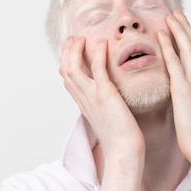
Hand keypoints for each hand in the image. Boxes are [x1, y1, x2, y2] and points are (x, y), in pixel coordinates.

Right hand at [59, 36, 144, 159]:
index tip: (72, 50)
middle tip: (73, 38)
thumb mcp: (108, 120)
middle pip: (65, 71)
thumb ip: (105, 107)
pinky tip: (102, 43)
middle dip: (67, 52)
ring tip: (81, 38)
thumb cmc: (121, 140)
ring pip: (73, 68)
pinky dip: (98, 54)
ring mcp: (92, 97)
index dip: (67, 62)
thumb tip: (111, 102)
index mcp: (84, 105)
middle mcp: (84, 100)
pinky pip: (97, 69)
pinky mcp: (105, 95)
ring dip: (75, 50)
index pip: (68, 80)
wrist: (124, 152)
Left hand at [157, 10, 190, 163]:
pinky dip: (170, 46)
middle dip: (186, 28)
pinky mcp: (184, 89)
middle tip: (177, 13)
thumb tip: (186, 99)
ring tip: (170, 16)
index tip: (183, 27)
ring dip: (179, 30)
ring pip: (188, 48)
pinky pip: (175, 62)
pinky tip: (163, 34)